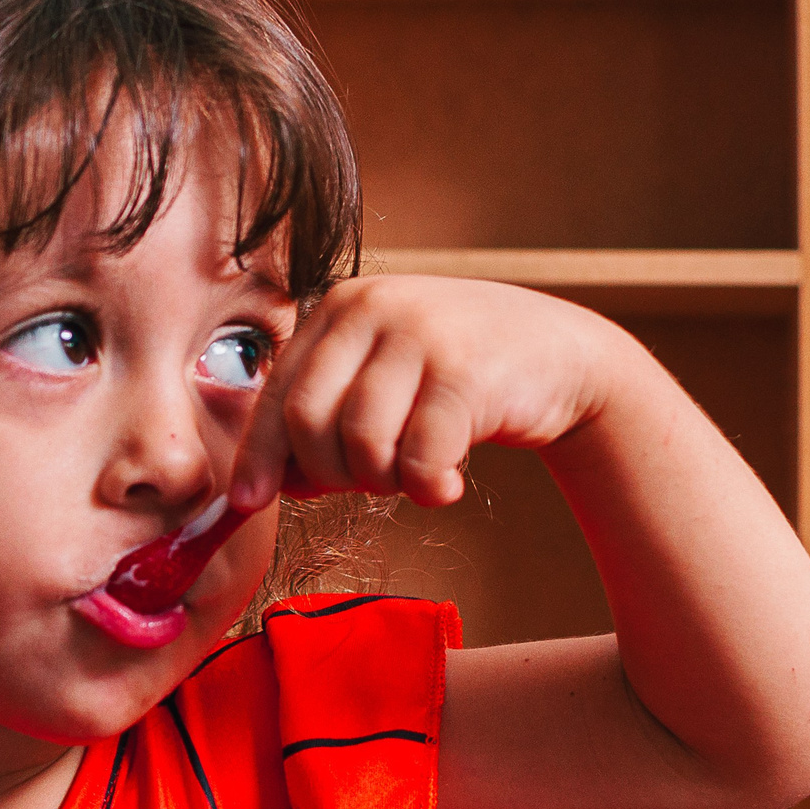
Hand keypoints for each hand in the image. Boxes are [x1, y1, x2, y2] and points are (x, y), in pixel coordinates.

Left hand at [230, 276, 630, 512]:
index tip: (247, 501)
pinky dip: (427, 489)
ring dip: (385, 482)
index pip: (276, 393)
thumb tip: (264, 484)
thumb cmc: (457, 377)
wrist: (562, 355)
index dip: (259, 456)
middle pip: (309, 424)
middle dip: (332, 474)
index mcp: (339, 308)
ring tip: (416, 473)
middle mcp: (372, 308)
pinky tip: (447, 483)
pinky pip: (417, 459)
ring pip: (360, 445)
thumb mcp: (381, 380)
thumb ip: (325, 417)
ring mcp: (419, 334)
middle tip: (373, 481)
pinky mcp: (464, 370)